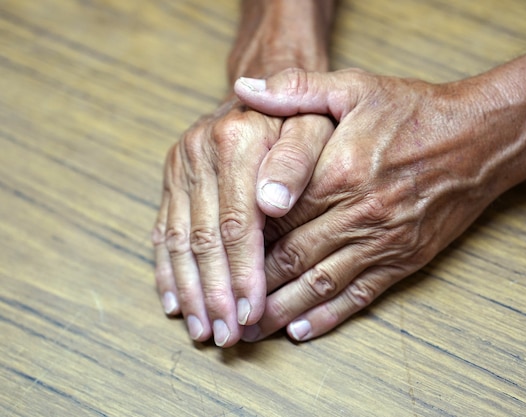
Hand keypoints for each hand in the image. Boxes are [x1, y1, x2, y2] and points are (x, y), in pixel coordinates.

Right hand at [152, 98, 333, 346]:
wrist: (265, 92)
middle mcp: (199, 152)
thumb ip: (298, 159)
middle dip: (215, 292)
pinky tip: (174, 301)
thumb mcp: (315, 124)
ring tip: (202, 329)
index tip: (251, 313)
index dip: (243, 273)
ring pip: (180, 239)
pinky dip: (167, 269)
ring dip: (190, 290)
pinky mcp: (172, 178)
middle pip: (204, 238)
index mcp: (236, 141)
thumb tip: (273, 203)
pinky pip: (164, 229)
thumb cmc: (300, 118)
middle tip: (226, 336)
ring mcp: (180, 166)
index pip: (238, 223)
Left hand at [235, 68, 519, 341]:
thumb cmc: (414, 112)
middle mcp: (355, 214)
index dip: (241, 239)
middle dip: (251, 286)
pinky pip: (359, 296)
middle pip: (290, 258)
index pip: (275, 215)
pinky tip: (302, 330)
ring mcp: (380, 242)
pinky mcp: (403, 260)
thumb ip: (296, 88)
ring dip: (280, 311)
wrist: (479, 139)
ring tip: (250, 330)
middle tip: (220, 306)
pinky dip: (328, 316)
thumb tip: (244, 86)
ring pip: (318, 285)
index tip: (215, 258)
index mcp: (337, 172)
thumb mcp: (354, 85)